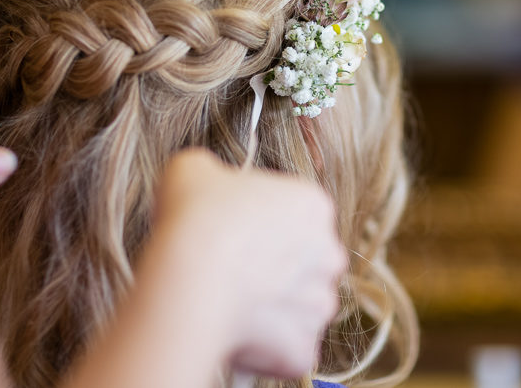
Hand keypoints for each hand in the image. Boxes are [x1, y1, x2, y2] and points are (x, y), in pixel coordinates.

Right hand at [151, 148, 346, 377]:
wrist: (191, 273)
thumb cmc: (196, 215)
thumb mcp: (195, 169)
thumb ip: (213, 174)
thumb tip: (206, 181)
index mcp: (314, 205)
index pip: (297, 217)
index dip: (263, 227)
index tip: (237, 234)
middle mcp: (329, 254)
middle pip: (307, 265)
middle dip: (278, 272)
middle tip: (235, 272)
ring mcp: (320, 304)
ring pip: (299, 310)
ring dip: (272, 311)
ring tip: (230, 305)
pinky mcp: (303, 349)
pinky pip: (287, 351)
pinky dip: (265, 349)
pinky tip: (236, 333)